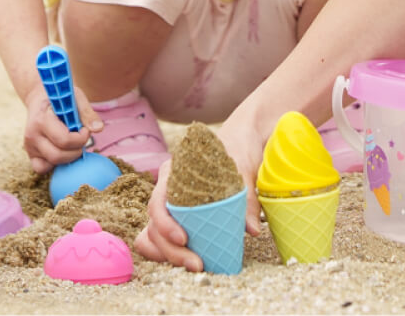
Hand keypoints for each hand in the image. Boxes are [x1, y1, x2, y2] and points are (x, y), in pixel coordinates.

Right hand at [22, 84, 101, 173]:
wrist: (40, 98)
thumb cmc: (60, 98)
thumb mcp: (75, 98)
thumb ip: (87, 113)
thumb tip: (98, 129)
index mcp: (41, 120)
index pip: (64, 140)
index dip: (81, 138)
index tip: (85, 130)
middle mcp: (32, 135)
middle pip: (57, 156)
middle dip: (76, 151)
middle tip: (81, 140)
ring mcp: (29, 147)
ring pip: (51, 164)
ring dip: (68, 158)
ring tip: (73, 145)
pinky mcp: (31, 154)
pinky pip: (42, 168)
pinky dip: (55, 164)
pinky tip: (63, 152)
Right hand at [134, 119, 262, 267]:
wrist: (242, 139)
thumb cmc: (238, 149)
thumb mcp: (244, 170)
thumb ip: (247, 200)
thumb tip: (250, 230)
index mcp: (173, 173)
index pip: (157, 203)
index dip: (165, 225)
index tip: (184, 239)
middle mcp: (166, 190)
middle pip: (154, 226)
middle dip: (171, 250)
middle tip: (197, 263)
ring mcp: (169, 205)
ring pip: (153, 236)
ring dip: (168, 255)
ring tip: (195, 265)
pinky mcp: (177, 217)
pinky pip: (161, 239)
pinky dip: (169, 253)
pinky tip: (189, 260)